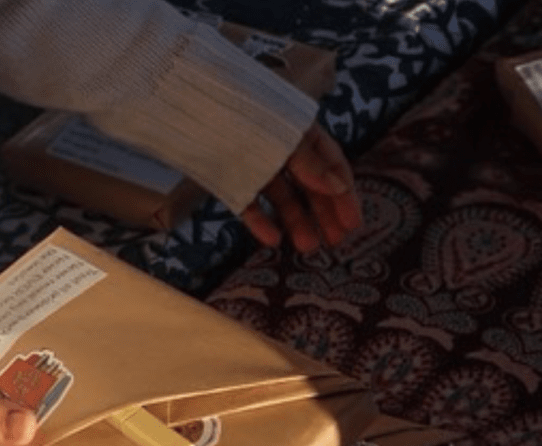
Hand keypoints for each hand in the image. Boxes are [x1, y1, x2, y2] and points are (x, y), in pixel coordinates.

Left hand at [241, 122, 362, 252]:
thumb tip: (340, 187)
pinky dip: (260, 220)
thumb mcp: (282, 137)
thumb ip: (309, 163)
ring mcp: (254, 162)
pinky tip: (272, 240)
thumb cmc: (242, 112)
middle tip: (335, 243)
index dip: (343, 194)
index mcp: (299, 129)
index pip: (331, 163)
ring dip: (296, 220)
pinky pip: (248, 201)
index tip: (353, 224)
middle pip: (308, 183)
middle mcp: (280, 147)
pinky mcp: (229, 176)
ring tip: (307, 247)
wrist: (188, 103)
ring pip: (281, 196)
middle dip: (323, 212)